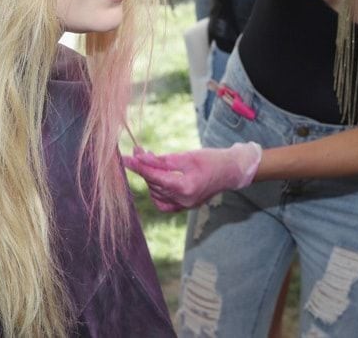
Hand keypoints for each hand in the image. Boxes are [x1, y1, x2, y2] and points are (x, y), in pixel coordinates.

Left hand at [123, 142, 261, 211]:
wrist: (231, 171)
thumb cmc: (212, 159)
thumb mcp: (188, 155)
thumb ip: (163, 159)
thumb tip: (141, 157)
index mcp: (185, 187)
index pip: (154, 176)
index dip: (138, 166)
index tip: (125, 158)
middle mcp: (183, 201)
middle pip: (154, 184)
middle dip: (144, 167)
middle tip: (138, 151)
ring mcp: (184, 206)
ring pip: (156, 193)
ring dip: (150, 177)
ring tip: (150, 161)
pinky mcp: (185, 207)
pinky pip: (163, 203)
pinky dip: (157, 191)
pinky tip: (157, 180)